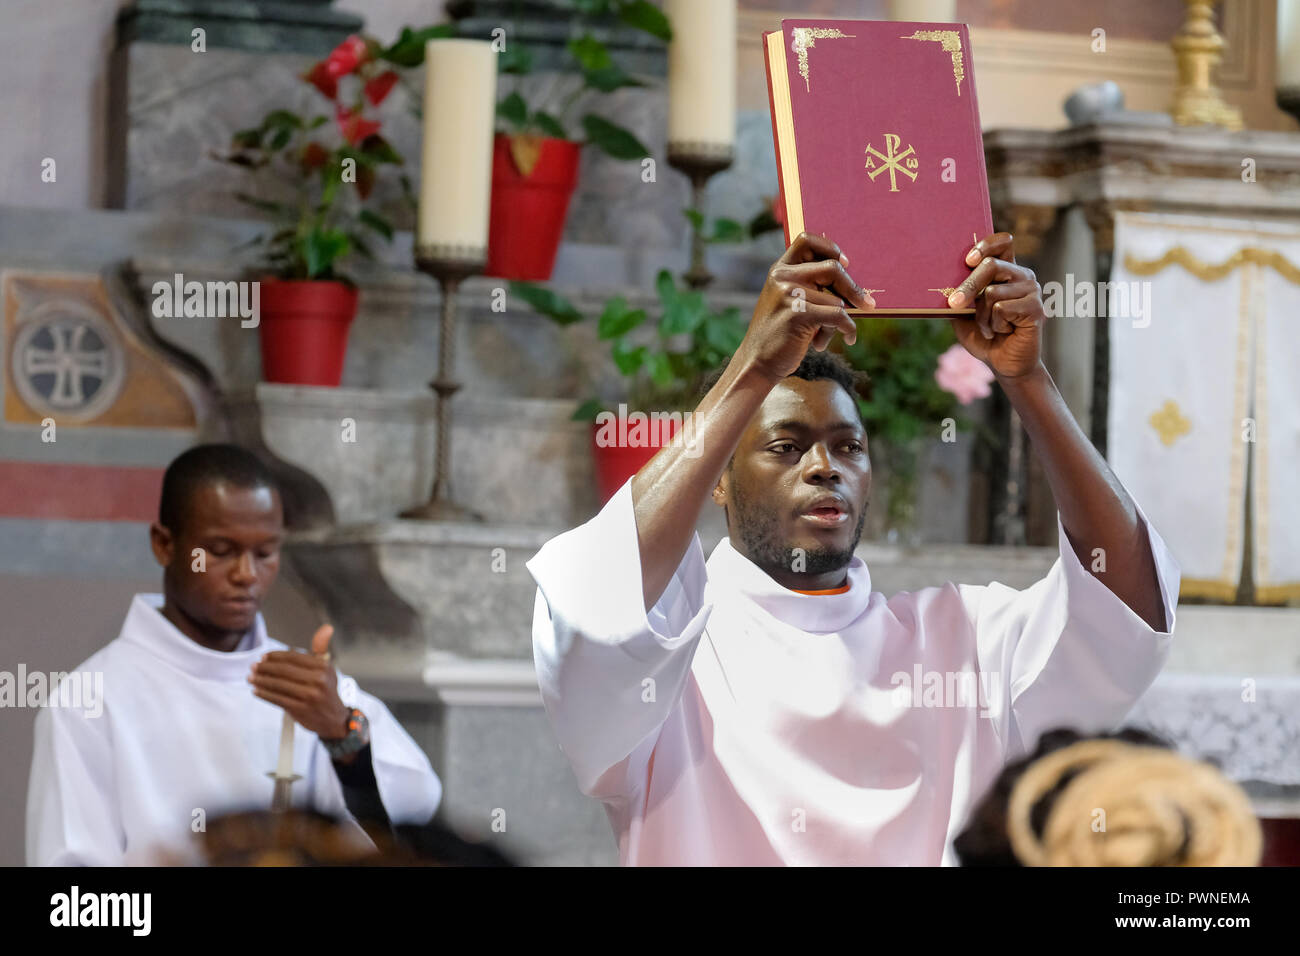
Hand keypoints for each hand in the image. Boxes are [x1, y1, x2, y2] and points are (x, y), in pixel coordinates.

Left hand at [248, 624, 349, 740]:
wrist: (334, 719)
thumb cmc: (326, 691)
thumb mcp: (327, 668)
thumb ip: (320, 648)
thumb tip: (326, 627)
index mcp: (323, 667)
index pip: (294, 657)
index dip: (275, 656)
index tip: (263, 657)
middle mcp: (318, 680)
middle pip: (284, 670)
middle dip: (265, 668)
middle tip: (254, 666)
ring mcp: (309, 696)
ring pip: (278, 685)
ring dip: (261, 680)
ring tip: (251, 677)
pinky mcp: (300, 709)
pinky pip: (277, 699)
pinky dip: (264, 694)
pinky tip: (256, 690)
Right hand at [737, 231, 874, 383]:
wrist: (757, 362)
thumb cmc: (779, 334)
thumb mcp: (788, 302)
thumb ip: (808, 286)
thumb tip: (851, 285)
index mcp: (779, 269)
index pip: (806, 239)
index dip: (830, 248)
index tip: (845, 263)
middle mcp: (782, 276)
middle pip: (832, 267)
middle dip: (853, 288)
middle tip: (867, 303)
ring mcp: (788, 293)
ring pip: (836, 300)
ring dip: (839, 321)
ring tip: (825, 336)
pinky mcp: (797, 313)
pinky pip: (838, 316)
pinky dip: (849, 329)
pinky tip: (849, 338)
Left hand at [947, 232, 1045, 379]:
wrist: (1003, 364)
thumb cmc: (984, 336)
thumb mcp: (964, 314)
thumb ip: (958, 295)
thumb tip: (940, 284)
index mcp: (1007, 271)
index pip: (1003, 242)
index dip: (986, 245)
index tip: (968, 260)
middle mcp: (1022, 276)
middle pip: (992, 265)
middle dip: (968, 286)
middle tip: (954, 304)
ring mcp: (1032, 290)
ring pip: (992, 292)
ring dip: (983, 316)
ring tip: (991, 328)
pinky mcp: (1036, 308)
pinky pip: (1002, 308)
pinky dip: (994, 324)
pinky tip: (1004, 332)